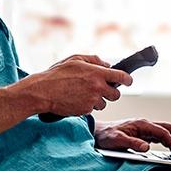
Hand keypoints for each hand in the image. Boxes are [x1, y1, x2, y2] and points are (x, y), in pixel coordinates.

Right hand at [11, 53, 131, 118]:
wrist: (42, 92)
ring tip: (83, 93)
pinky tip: (76, 99)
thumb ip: (94, 60)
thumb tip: (108, 64)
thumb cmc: (56, 74)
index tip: (128, 81)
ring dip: (98, 100)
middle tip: (101, 89)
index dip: (127, 80)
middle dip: (110, 92)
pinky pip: (92, 109)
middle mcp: (98, 87)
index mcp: (97, 73)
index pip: (122, 77)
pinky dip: (87, 106)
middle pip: (116, 95)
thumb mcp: (75, 59)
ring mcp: (92, 100)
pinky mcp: (85, 110)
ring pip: (104, 103)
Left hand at [94, 118, 170, 155]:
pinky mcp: (142, 133)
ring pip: (165, 131)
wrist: (97, 132)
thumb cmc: (106, 135)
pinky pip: (159, 136)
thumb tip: (147, 147)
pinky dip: (167, 142)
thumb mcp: (117, 140)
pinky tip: (168, 149)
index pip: (163, 132)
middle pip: (168, 128)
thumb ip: (132, 143)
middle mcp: (145, 124)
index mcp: (141, 124)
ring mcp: (144, 128)